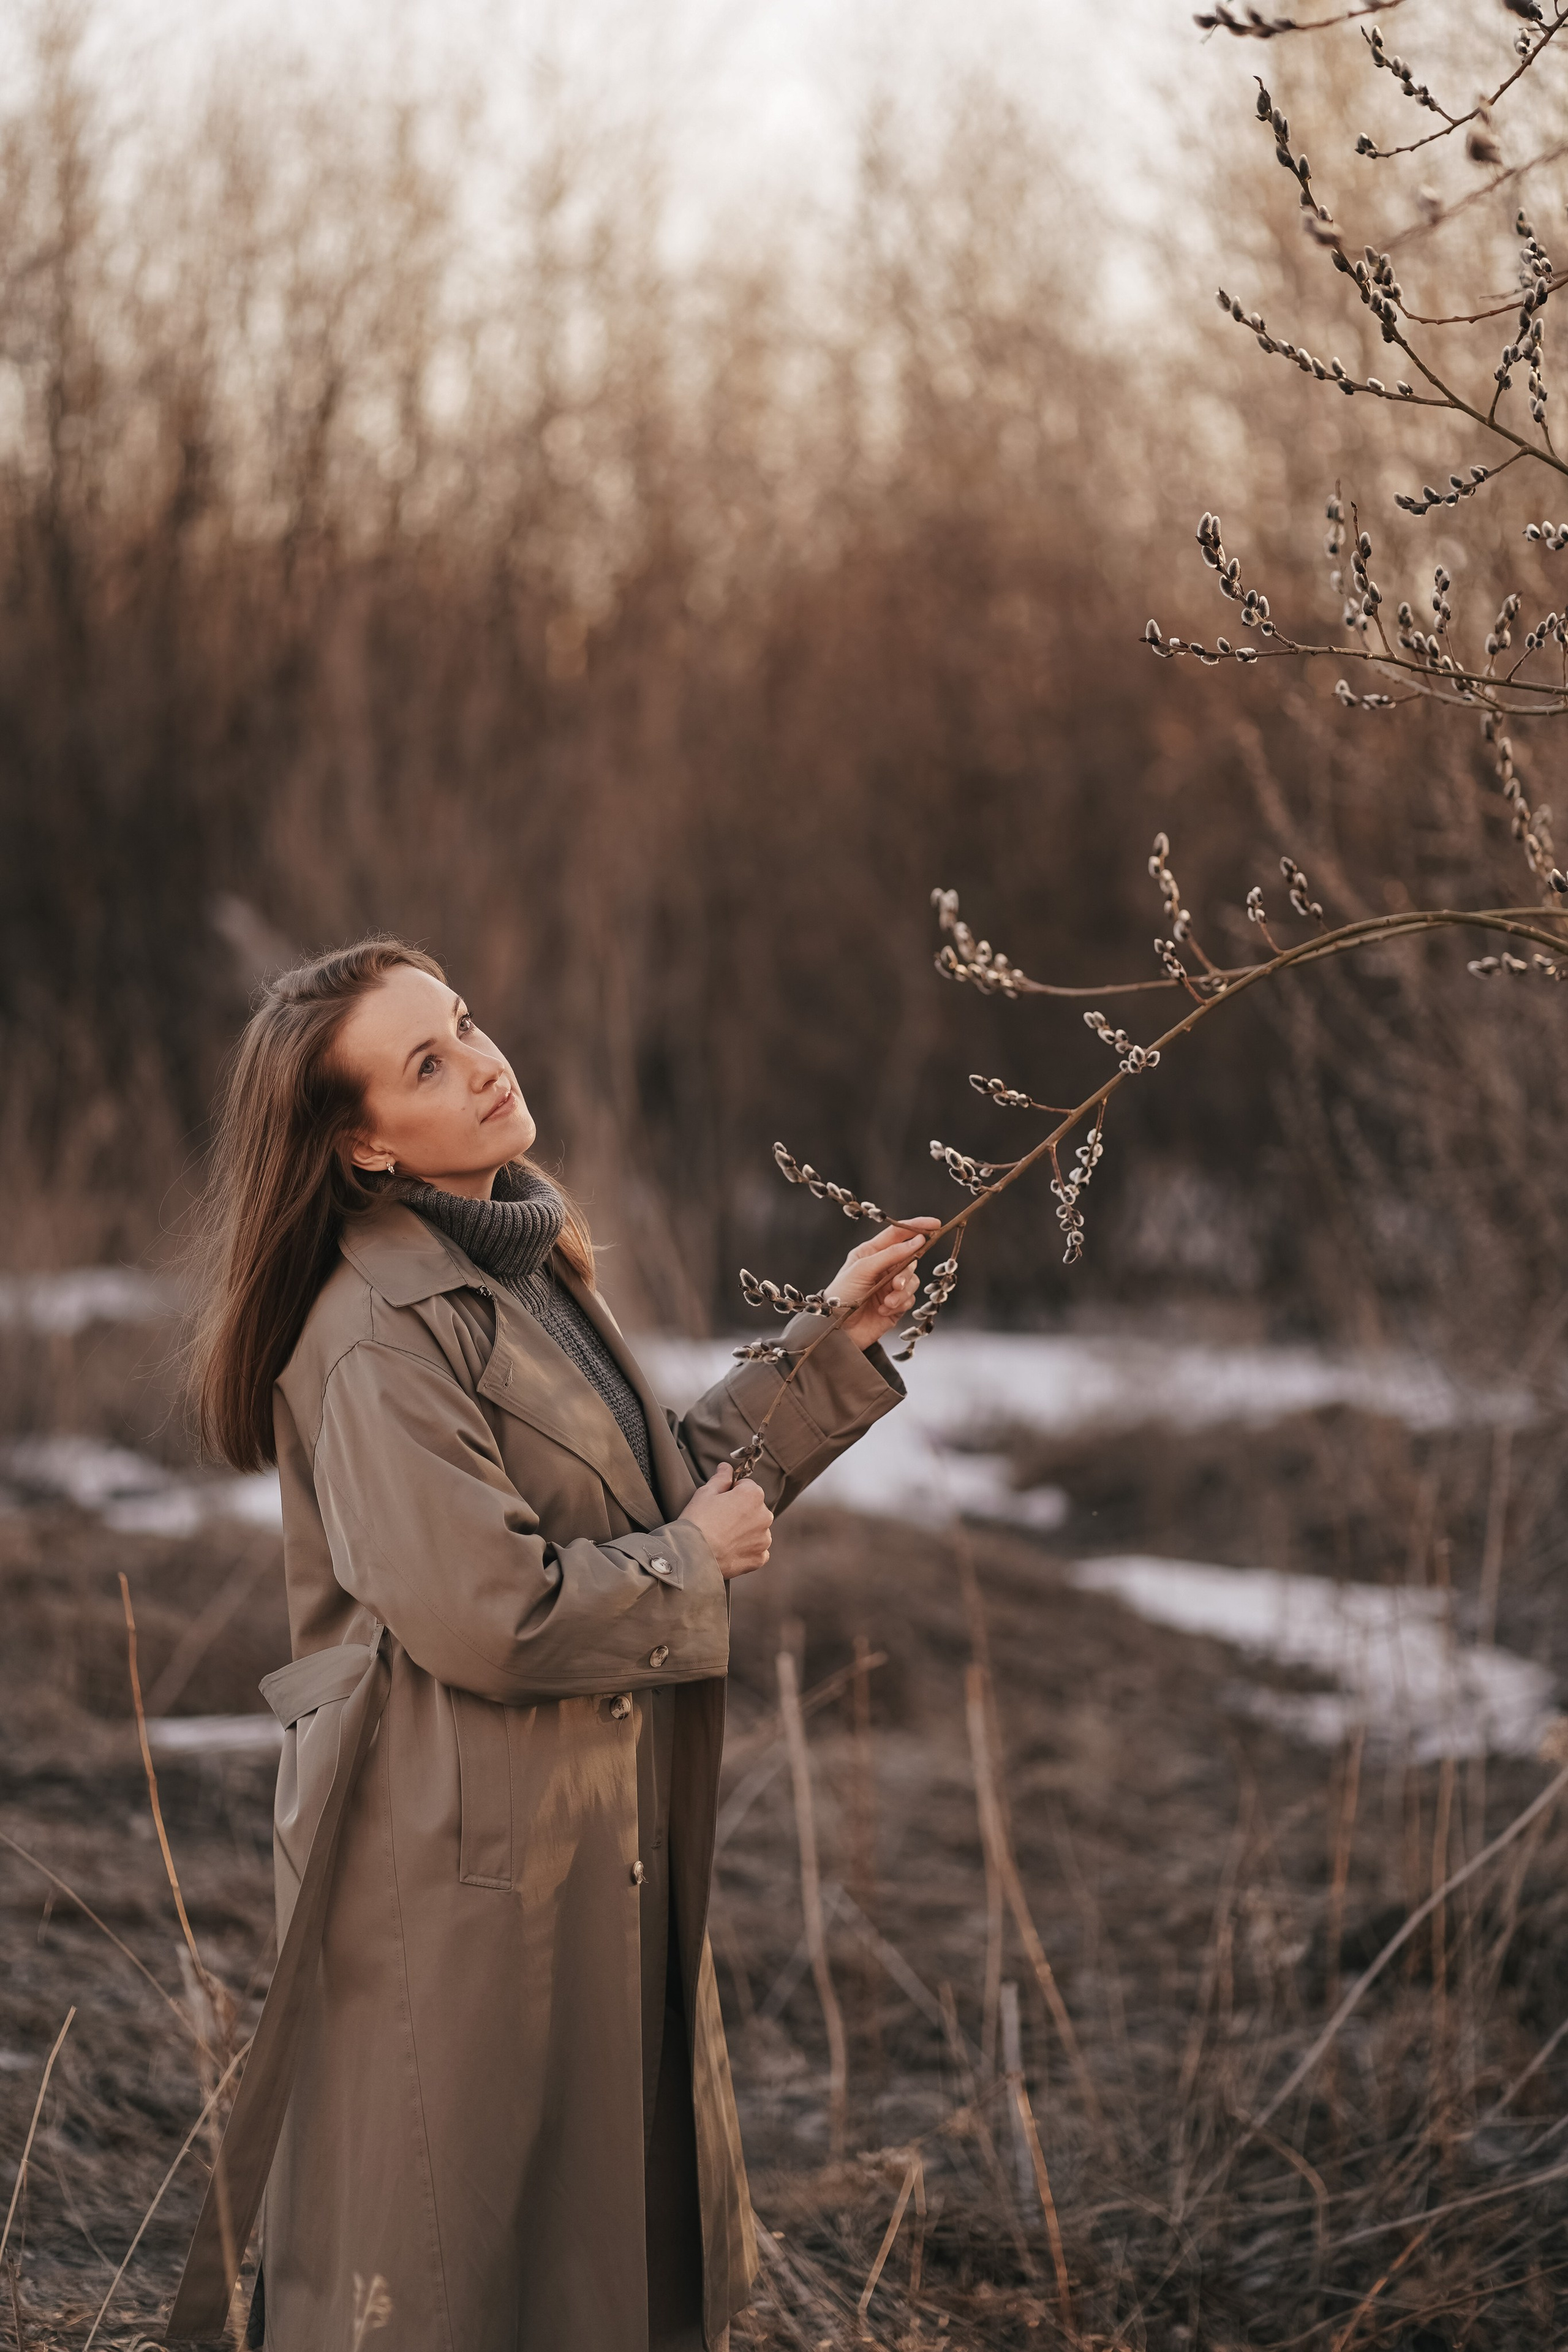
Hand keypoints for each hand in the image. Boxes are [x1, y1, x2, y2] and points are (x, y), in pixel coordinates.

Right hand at [678, 1461, 773, 1579]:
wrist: (691, 1556)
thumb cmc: (697, 1521)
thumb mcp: (705, 1493)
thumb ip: (721, 1478)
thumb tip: (726, 1467)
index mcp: (753, 1495)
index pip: (746, 1486)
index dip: (731, 1492)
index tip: (719, 1502)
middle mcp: (765, 1515)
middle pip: (754, 1508)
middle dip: (741, 1511)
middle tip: (719, 1520)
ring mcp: (764, 1538)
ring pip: (757, 1529)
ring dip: (745, 1531)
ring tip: (723, 1537)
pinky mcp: (759, 1557)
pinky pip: (757, 1550)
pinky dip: (747, 1550)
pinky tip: (730, 1549)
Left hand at [824, 1218, 940, 1350]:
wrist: (836, 1330)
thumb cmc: (841, 1295)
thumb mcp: (862, 1269)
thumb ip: (891, 1254)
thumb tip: (918, 1240)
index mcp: (871, 1252)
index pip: (897, 1234)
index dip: (917, 1227)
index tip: (935, 1224)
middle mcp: (883, 1267)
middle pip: (910, 1259)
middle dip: (905, 1273)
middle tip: (896, 1285)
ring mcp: (890, 1286)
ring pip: (913, 1281)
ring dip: (901, 1292)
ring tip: (887, 1303)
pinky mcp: (896, 1304)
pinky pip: (910, 1299)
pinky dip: (899, 1304)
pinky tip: (883, 1311)